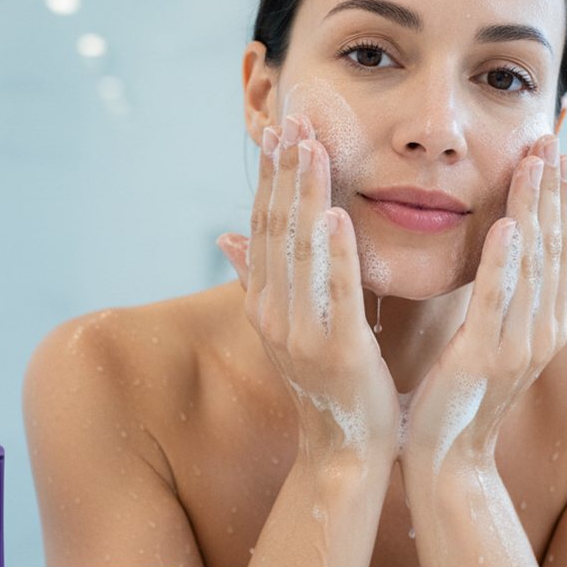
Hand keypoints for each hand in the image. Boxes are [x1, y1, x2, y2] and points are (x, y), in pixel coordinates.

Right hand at [217, 113, 400, 462]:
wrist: (342, 447)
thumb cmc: (324, 383)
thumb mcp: (286, 326)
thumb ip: (257, 279)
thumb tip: (225, 236)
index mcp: (264, 303)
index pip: (264, 228)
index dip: (270, 178)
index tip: (278, 131)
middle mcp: (273, 313)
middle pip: (276, 230)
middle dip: (285, 172)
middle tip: (295, 118)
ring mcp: (300, 332)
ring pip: (299, 252)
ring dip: (304, 197)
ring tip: (312, 148)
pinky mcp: (336, 350)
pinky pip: (333, 295)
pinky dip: (332, 255)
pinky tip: (335, 215)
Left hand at [400, 134, 566, 480]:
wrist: (447, 463)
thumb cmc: (461, 403)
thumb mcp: (496, 346)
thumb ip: (522, 303)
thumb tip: (565, 268)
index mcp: (540, 325)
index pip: (554, 249)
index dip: (557, 201)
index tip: (555, 154)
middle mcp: (540, 331)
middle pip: (552, 247)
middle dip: (553, 192)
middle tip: (553, 139)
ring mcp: (518, 346)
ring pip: (533, 265)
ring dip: (536, 210)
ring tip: (537, 162)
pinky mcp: (486, 359)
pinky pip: (497, 302)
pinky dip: (506, 262)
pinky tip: (509, 225)